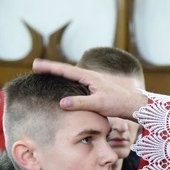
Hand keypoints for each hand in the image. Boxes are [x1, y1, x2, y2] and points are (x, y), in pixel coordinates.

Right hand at [32, 59, 147, 117]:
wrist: (133, 104)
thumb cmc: (117, 103)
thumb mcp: (98, 104)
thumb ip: (80, 103)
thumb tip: (61, 102)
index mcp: (89, 77)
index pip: (65, 70)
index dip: (49, 67)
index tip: (36, 64)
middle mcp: (90, 76)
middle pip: (66, 70)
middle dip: (51, 68)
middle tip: (36, 66)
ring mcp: (93, 81)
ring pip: (72, 75)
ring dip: (59, 73)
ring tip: (45, 72)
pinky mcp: (96, 87)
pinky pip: (78, 82)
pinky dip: (68, 81)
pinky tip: (64, 84)